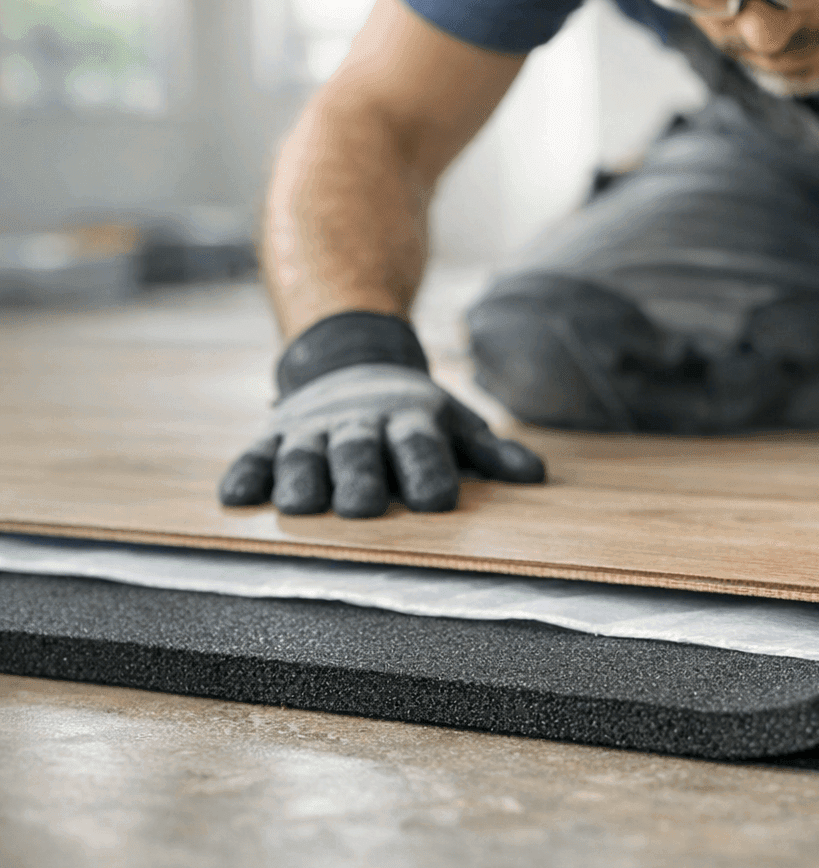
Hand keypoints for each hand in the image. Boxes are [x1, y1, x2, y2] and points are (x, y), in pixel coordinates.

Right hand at [219, 312, 543, 516]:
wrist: (353, 360)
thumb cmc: (415, 416)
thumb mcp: (457, 426)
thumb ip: (492, 454)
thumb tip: (534, 476)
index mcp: (411, 421)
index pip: (422, 447)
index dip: (429, 471)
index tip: (437, 501)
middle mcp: (360, 423)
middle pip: (359, 451)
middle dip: (360, 476)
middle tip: (362, 507)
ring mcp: (313, 429)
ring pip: (303, 454)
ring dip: (300, 478)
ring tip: (299, 507)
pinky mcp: (274, 435)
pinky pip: (254, 454)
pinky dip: (244, 473)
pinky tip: (235, 496)